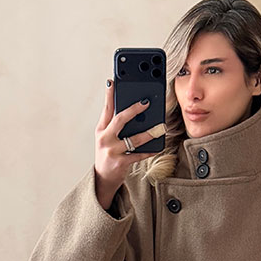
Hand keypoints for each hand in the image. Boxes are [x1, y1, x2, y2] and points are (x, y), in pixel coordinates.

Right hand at [94, 77, 164, 203]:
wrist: (102, 179)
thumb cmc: (108, 155)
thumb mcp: (107, 138)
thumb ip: (116, 125)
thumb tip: (135, 112)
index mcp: (101, 129)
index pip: (106, 108)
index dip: (110, 94)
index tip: (114, 81)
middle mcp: (104, 138)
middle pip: (119, 119)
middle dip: (134, 109)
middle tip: (146, 102)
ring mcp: (111, 151)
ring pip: (133, 138)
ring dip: (148, 133)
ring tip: (160, 127)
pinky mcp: (120, 162)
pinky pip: (138, 154)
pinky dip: (148, 150)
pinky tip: (156, 146)